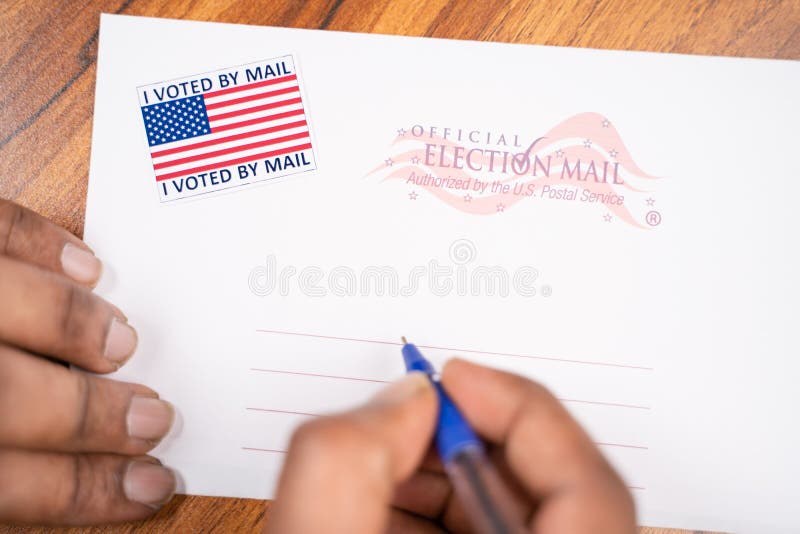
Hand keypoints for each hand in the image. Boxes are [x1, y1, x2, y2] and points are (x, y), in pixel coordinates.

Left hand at [0, 199, 175, 524]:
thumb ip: (2, 471)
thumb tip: (91, 467)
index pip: (3, 482)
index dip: (83, 490)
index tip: (147, 488)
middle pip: (8, 398)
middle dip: (92, 415)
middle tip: (153, 416)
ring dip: (71, 326)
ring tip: (123, 340)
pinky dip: (34, 238)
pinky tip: (83, 264)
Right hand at [266, 359, 635, 533]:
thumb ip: (343, 460)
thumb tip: (401, 400)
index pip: (593, 493)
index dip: (526, 412)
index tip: (456, 377)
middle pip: (547, 490)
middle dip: (466, 438)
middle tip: (404, 415)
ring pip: (509, 510)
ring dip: (441, 475)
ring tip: (377, 465)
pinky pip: (481, 532)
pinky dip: (431, 508)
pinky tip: (379, 503)